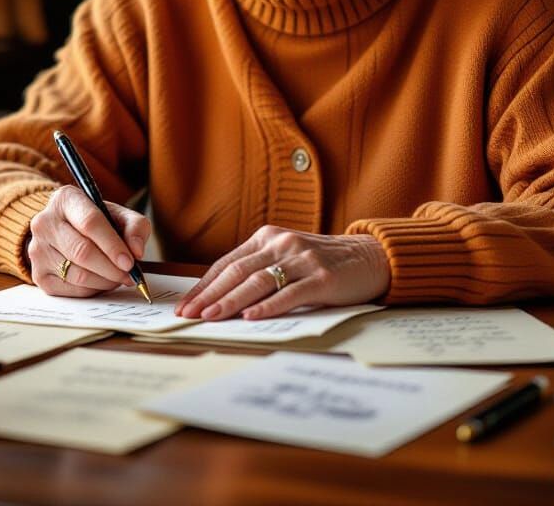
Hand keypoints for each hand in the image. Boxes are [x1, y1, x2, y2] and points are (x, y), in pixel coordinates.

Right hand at [28, 186, 150, 297]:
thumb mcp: (119, 214)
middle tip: (129, 275)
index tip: (130, 262)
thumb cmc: (97, 221)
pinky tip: (102, 282)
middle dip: (111, 268)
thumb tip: (137, 251)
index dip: (112, 245)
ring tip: (119, 277)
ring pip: (77, 274)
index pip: (90, 223)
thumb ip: (135, 227)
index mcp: (66, 199)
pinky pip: (71, 290)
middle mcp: (45, 223)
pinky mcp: (38, 275)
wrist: (67, 230)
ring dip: (104, 281)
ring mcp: (37, 250)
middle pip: (82, 251)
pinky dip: (93, 290)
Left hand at [174, 226, 390, 321]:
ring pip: (259, 282)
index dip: (204, 285)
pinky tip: (252, 317)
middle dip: (210, 295)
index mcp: (268, 236)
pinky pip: (290, 293)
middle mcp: (282, 243)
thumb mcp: (286, 256)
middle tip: (189, 314)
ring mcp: (302, 259)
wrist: (368, 257)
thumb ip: (259, 268)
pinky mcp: (322, 277)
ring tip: (211, 316)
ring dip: (231, 302)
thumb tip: (219, 296)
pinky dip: (268, 306)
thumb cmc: (321, 262)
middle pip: (238, 272)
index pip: (228, 263)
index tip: (185, 304)